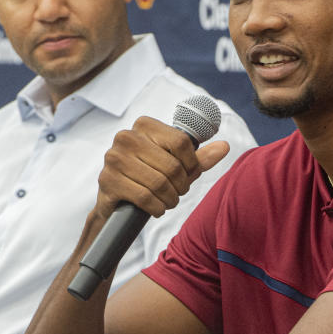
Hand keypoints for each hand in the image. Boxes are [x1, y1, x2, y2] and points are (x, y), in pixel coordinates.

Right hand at [96, 116, 229, 218]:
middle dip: (181, 186)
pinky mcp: (108, 181)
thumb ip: (199, 158)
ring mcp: (114, 158)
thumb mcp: (176, 166)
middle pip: (172, 165)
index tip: (189, 174)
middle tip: (178, 193)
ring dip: (170, 199)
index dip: (192, 164)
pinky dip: (156, 207)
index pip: (182, 142)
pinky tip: (156, 208)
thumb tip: (224, 146)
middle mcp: (126, 137)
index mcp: (144, 125)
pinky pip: (144, 197)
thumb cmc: (149, 178)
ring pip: (159, 183)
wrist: (116, 203)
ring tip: (168, 201)